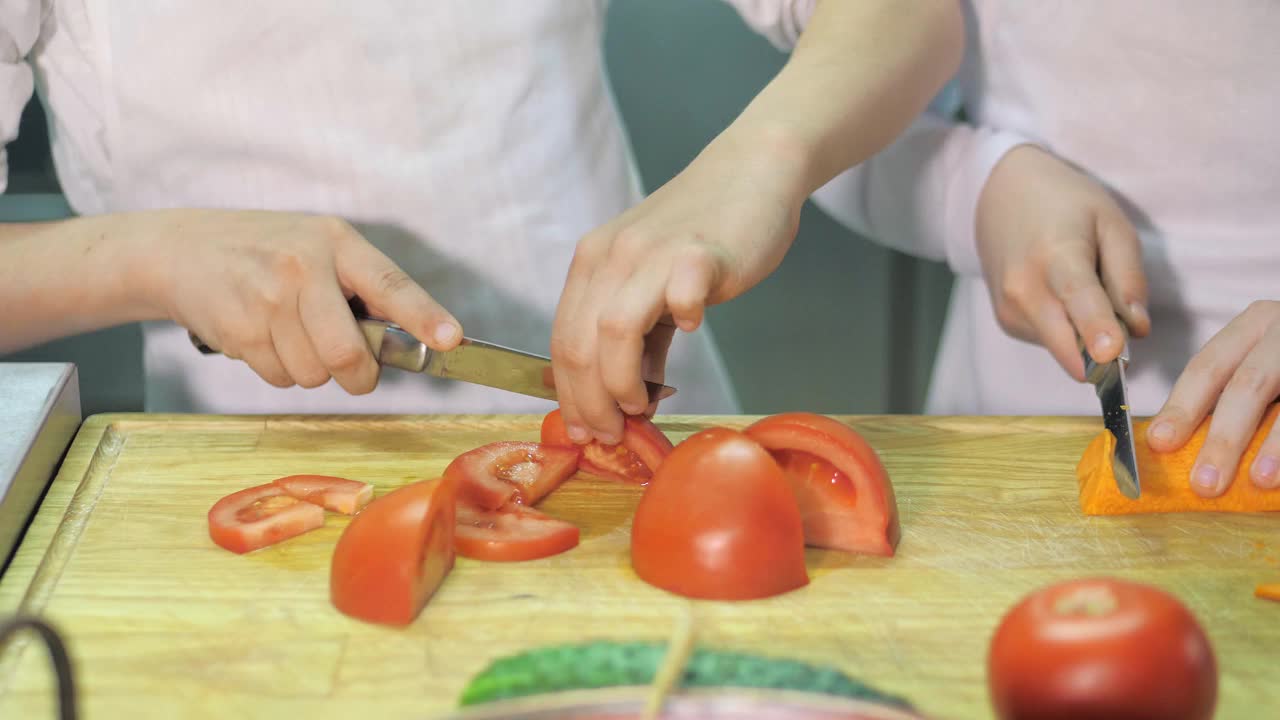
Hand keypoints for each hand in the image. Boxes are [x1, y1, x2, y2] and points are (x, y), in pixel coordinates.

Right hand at [146, 209, 459, 392]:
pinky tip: (264, 337)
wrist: (181, 249)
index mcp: (336, 243)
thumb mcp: (318, 246)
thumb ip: (362, 286)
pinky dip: (279, 370)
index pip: (390, 284)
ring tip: (292, 335)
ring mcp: (267, 299)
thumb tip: (412, 340)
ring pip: (314, 374)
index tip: (450, 340)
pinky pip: (280, 378)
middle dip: (357, 375)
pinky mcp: (239, 329)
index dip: (423, 316)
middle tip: (355, 371)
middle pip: (348, 353)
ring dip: (312, 370)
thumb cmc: (266, 251)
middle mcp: (303, 267)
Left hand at [550, 128, 807, 442]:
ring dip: (620, 385)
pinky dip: (681, 323)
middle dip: (590, 404)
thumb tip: (635, 399)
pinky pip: (679, 296)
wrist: (751, 172)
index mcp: (592, 263)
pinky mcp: (698, 253)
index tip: (584, 432)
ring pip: (612, 332)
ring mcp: (653, 254)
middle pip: (578, 345)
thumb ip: (641, 338)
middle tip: (613, 435)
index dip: (568, 396)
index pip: (562, 342)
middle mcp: (611, 256)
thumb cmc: (704, 232)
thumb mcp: (654, 283)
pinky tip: (691, 330)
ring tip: (641, 408)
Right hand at [975, 145, 1151, 380]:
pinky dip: (1067, 331)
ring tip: (1081, 291)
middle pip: (1068, 349)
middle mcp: (1023, 289)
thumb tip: (1138, 329)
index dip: (1097, 330)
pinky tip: (1061, 297)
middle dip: (1104, 356)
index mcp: (1056, 255)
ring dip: (1085, 337)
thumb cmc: (1065, 205)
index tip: (1112, 355)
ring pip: (1065, 351)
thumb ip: (1128, 276)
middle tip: (1123, 328)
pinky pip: (1052, 343)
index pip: (1078, 299)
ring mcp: (1010, 310)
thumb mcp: (1112, 224)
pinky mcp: (1006, 322)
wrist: (1003, 195)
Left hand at [1148, 301, 1279, 495]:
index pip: (1207, 367)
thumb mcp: (1260, 357)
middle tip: (1204, 483)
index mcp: (1253, 325)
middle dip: (1224, 438)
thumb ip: (1228, 392)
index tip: (1160, 442)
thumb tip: (1176, 442)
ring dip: (1275, 447)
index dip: (1182, 406)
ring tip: (1258, 480)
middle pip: (1247, 385)